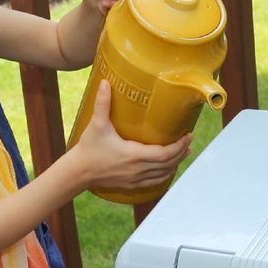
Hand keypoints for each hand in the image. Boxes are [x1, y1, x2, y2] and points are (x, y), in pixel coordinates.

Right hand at [71, 80, 191, 190]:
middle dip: (181, 152)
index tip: (188, 135)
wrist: (78, 171)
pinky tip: (168, 168)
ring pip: (164, 174)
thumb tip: (106, 83)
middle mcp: (138, 169)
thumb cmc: (88, 149)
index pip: (165, 153)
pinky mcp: (132, 184)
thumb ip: (103, 103)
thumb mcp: (97, 124)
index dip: (179, 145)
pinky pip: (155, 181)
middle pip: (169, 163)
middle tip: (188, 140)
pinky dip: (165, 174)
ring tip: (183, 152)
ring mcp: (136, 178)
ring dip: (176, 163)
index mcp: (134, 154)